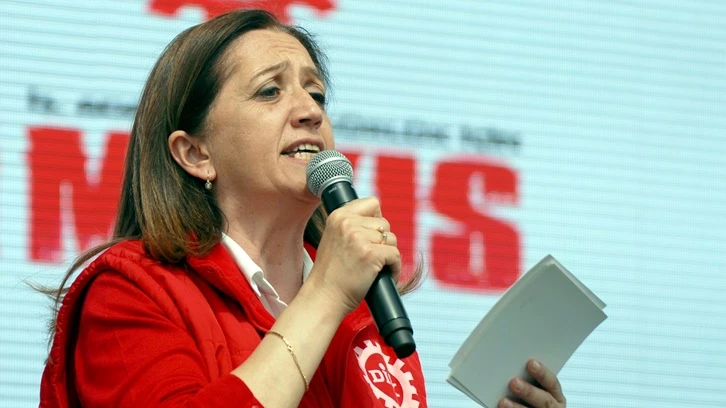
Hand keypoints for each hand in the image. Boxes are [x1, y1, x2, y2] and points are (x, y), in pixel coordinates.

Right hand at [307, 197, 400, 312]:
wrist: (324, 297)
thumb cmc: (331, 274)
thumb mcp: (334, 239)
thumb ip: (351, 226)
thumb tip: (380, 223)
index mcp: (338, 216)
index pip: (372, 203)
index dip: (377, 219)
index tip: (372, 236)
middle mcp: (348, 223)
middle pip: (384, 224)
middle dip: (383, 242)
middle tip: (372, 258)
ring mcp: (359, 238)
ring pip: (392, 239)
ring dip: (389, 255)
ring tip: (377, 268)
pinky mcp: (371, 254)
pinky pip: (395, 255)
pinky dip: (395, 268)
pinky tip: (386, 275)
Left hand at [499, 359, 565, 407]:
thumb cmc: (531, 399)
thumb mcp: (537, 388)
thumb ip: (528, 378)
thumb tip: (513, 365)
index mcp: (556, 396)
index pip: (552, 383)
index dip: (542, 373)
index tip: (531, 363)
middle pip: (544, 400)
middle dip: (529, 391)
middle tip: (514, 382)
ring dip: (517, 407)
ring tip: (503, 401)